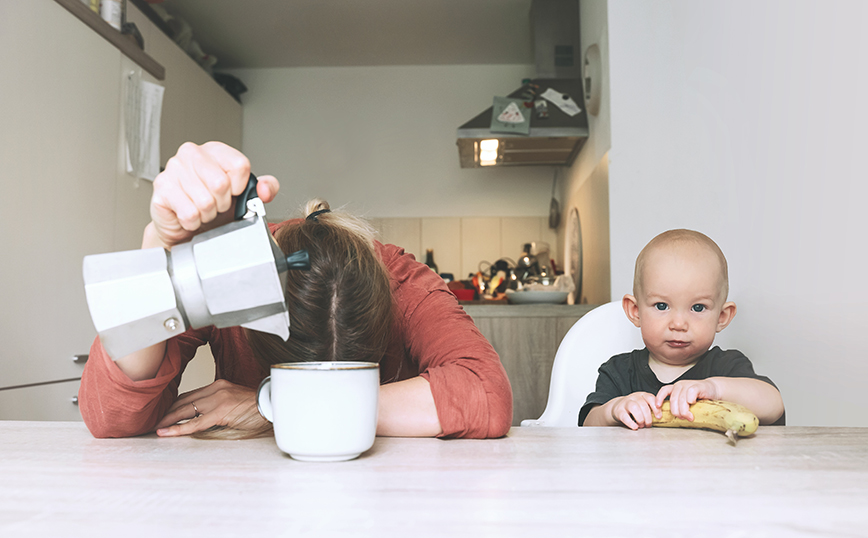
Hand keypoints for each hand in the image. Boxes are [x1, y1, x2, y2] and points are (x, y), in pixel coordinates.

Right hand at [149, 142, 279, 248]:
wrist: (186, 226)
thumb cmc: (213, 206)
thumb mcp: (244, 195)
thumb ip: (265, 188)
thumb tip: (265, 189)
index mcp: (214, 150)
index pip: (240, 165)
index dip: (240, 186)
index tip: (233, 192)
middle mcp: (192, 154)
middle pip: (221, 183)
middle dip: (223, 203)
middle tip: (215, 204)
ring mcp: (173, 169)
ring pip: (205, 201)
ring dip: (208, 214)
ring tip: (202, 210)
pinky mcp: (162, 189)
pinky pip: (189, 213)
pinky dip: (194, 221)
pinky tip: (190, 216)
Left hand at [155, 379, 267, 436]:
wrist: (272, 406)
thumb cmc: (256, 408)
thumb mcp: (234, 402)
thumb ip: (218, 405)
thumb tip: (203, 417)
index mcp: (219, 385)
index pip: (190, 394)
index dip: (175, 405)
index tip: (164, 412)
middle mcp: (216, 389)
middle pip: (184, 400)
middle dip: (167, 412)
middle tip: (155, 421)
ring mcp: (218, 399)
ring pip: (185, 410)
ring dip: (168, 420)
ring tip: (156, 428)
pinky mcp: (220, 412)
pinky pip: (194, 423)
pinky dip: (178, 428)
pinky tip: (167, 433)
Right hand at [610, 392, 661, 429]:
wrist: (618, 408)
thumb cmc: (634, 409)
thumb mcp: (644, 405)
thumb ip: (651, 409)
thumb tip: (662, 419)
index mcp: (642, 395)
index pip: (650, 398)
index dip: (656, 408)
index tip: (659, 417)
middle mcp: (634, 397)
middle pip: (643, 405)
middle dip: (648, 417)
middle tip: (648, 425)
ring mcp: (625, 403)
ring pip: (634, 407)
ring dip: (640, 418)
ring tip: (641, 425)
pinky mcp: (619, 410)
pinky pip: (624, 416)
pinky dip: (630, 422)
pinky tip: (635, 427)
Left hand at [656, 379, 720, 420]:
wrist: (714, 390)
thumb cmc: (700, 397)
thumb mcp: (686, 401)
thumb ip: (679, 406)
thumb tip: (673, 418)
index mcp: (675, 388)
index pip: (664, 390)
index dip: (659, 398)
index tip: (657, 407)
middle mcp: (680, 385)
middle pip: (673, 400)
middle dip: (676, 412)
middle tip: (683, 418)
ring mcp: (688, 384)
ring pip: (681, 399)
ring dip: (684, 410)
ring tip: (689, 417)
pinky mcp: (697, 386)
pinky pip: (690, 393)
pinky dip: (690, 400)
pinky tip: (693, 403)